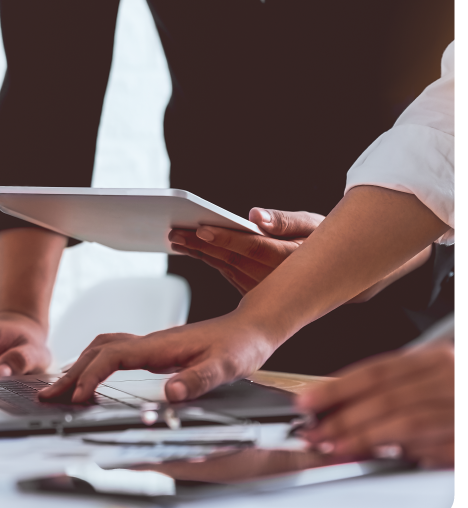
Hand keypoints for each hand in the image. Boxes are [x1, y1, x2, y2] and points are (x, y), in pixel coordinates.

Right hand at [39, 309, 276, 403]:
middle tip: (47, 397)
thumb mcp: (226, 367)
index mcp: (161, 345)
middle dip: (71, 373)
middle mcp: (150, 342)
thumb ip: (198, 380)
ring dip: (79, 365)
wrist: (251, 326)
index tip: (78, 397)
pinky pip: (114, 351)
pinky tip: (93, 376)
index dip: (92, 375)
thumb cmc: (240, 346)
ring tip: (60, 388)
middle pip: (99, 350)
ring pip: (103, 347)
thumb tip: (169, 395)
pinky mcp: (155, 349)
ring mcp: (151, 344)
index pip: (114, 355)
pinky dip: (94, 362)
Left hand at [168, 207, 323, 295]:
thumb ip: (285, 221)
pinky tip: (190, 247)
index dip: (225, 238)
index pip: (252, 247)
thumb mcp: (313, 225)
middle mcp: (274, 278)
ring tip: (175, 237)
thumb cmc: (322, 240)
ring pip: (224, 267)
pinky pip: (226, 273)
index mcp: (290, 258)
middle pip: (231, 259)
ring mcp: (263, 288)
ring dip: (199, 252)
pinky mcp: (254, 291)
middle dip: (200, 245)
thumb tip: (256, 216)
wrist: (332, 273)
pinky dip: (208, 259)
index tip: (201, 228)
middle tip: (174, 231)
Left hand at [295, 342, 465, 467]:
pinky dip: (424, 453)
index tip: (308, 402)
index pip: (378, 371)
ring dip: (370, 437)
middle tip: (315, 433)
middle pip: (389, 398)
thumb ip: (409, 385)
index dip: (339, 386)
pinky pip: (451, 447)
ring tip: (339, 448)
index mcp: (439, 359)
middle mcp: (453, 377)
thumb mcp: (446, 370)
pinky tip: (401, 460)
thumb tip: (361, 406)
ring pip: (412, 421)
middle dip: (345, 416)